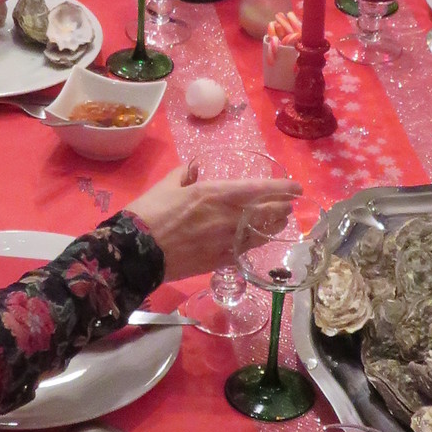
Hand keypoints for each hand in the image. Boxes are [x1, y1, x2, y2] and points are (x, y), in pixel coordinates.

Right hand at [123, 169, 300, 283]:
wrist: (136, 251)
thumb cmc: (149, 213)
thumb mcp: (167, 185)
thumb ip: (184, 174)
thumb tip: (193, 170)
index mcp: (215, 193)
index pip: (259, 190)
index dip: (281, 188)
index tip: (295, 187)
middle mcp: (227, 217)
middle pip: (267, 212)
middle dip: (282, 207)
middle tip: (289, 204)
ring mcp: (226, 241)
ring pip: (262, 233)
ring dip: (274, 226)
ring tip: (280, 221)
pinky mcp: (220, 260)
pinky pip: (247, 251)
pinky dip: (256, 243)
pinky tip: (259, 240)